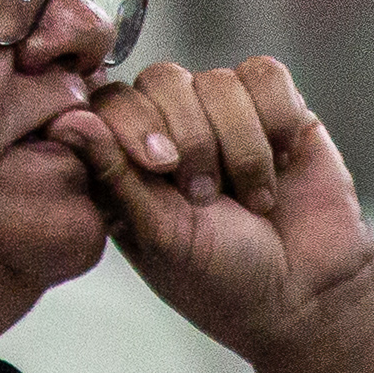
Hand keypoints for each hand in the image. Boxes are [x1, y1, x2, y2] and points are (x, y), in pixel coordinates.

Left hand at [47, 54, 373, 368]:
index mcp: (128, 157)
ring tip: (251, 198)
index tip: (160, 168)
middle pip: (162, 79)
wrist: (310, 297)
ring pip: (217, 80)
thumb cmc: (225, 279)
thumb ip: (113, 174)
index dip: (133, 123)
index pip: (109, 100)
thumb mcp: (160, 235)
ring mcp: (224, 114)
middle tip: (209, 195)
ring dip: (240, 146)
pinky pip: (267, 75)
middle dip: (192, 139)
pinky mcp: (279, 109)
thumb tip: (63, 119)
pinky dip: (277, 122)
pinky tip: (282, 163)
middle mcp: (171, 126)